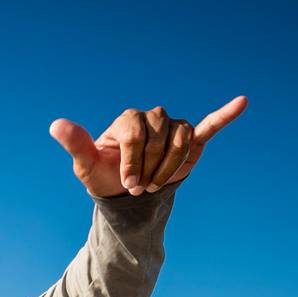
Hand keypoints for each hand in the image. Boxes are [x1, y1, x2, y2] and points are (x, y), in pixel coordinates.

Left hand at [50, 95, 247, 196]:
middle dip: (149, 170)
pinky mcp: (191, 140)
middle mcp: (152, 118)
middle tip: (141, 187)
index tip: (127, 184)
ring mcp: (173, 127)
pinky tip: (242, 102)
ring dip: (169, 168)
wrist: (127, 194)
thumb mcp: (86, 166)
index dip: (132, 164)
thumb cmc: (105, 177)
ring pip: (180, 143)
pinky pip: (209, 126)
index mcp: (128, 120)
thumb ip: (76, 144)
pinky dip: (225, 115)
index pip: (136, 137)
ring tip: (157, 183)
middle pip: (159, 141)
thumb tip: (55, 124)